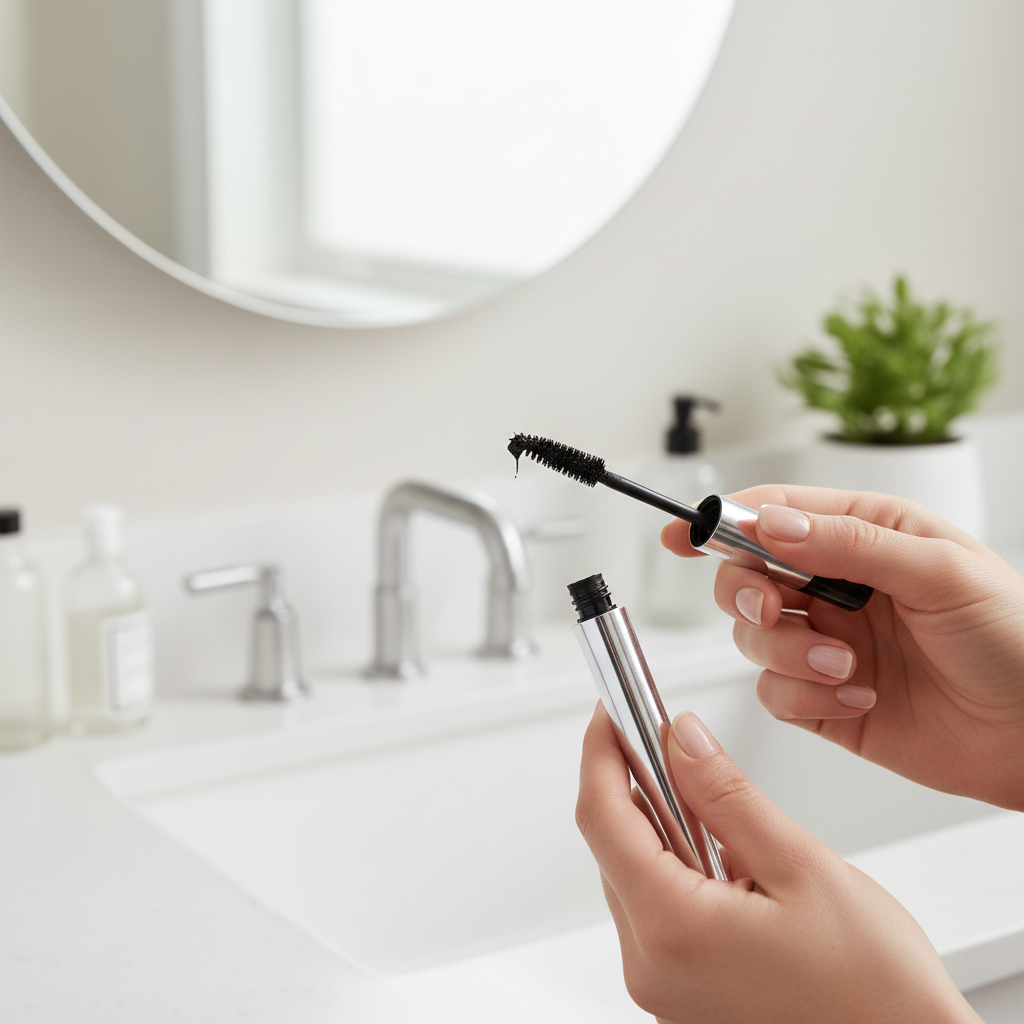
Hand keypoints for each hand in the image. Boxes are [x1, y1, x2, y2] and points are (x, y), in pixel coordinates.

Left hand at [576, 702, 979, 1023]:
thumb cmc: (877, 990)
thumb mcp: (803, 866)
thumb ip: (729, 795)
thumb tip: (681, 738)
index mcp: (674, 929)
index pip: (601, 817)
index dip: (601, 752)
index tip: (611, 711)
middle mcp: (652, 966)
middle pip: (613, 845)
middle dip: (634, 783)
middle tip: (668, 737)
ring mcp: (663, 986)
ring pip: (634, 874)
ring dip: (661, 827)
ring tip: (714, 804)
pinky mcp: (681, 994)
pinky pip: (657, 911)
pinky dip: (678, 869)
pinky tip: (725, 857)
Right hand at [662, 485, 1023, 809]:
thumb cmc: (1015, 640)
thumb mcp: (941, 572)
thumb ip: (850, 544)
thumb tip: (773, 525)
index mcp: (864, 535)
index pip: (773, 514)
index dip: (719, 520)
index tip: (680, 532)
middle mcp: (837, 587)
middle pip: (745, 576)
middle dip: (747, 593)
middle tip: (773, 609)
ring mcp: (827, 643)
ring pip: (753, 638)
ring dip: (788, 653)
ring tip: (844, 666)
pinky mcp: (825, 699)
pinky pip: (775, 693)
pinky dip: (804, 697)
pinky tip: (855, 696)